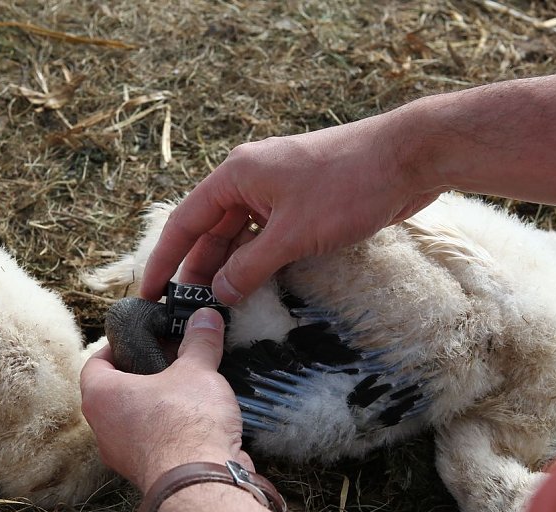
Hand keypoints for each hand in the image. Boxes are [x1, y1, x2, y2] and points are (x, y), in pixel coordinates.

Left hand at [80, 308, 251, 492]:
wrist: (201, 483)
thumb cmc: (186, 423)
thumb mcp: (197, 370)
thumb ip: (199, 341)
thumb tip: (205, 317)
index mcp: (101, 397)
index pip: (95, 362)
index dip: (117, 346)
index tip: (141, 338)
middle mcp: (103, 429)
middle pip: (116, 391)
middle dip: (144, 373)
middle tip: (171, 357)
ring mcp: (123, 456)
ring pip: (134, 419)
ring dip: (157, 403)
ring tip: (188, 385)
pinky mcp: (147, 472)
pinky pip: (153, 441)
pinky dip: (170, 428)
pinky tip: (197, 416)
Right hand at [140, 111, 442, 304]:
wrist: (407, 158)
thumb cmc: (346, 186)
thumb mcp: (291, 234)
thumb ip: (250, 267)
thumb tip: (220, 293)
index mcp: (235, 176)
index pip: (185, 222)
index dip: (164, 260)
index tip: (148, 293)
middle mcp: (250, 180)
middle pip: (211, 230)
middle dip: (197, 268)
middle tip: (185, 309)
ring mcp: (277, 190)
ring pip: (240, 235)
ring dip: (229, 267)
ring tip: (217, 304)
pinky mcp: (302, 202)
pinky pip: (267, 235)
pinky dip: (257, 260)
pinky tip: (253, 285)